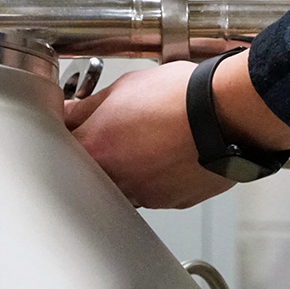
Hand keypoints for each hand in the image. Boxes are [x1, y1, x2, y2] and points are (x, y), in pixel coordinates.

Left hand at [65, 52, 289, 208]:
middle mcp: (115, 181)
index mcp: (94, 150)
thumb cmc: (181, 96)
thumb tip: (70, 111)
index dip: (69, 134)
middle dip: (101, 153)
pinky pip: (156, 190)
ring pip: (126, 184)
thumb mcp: (124, 87)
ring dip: (131, 167)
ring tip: (152, 139)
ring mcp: (144, 195)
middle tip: (118, 131)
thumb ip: (88, 106)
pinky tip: (173, 152)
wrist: (228, 112)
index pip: (61, 148)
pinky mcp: (172, 201)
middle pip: (93, 172)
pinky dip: (160, 175)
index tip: (75, 126)